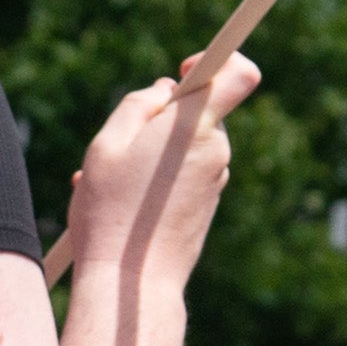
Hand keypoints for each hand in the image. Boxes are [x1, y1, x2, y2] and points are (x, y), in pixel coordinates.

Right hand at [61, 54, 264, 284]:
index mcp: (196, 128)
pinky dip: (156, 177)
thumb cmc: (112, 212)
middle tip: (120, 145)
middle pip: (199, 112)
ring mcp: (216, 180)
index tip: (188, 66)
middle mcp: (216, 152)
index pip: (239, 75)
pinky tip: (122, 202)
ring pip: (186, 145)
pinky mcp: (208, 204)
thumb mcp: (107, 146)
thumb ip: (138, 106)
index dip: (220, 61)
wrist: (133, 284)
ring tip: (112, 182)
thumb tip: (168, 89)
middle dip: (163, 117)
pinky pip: (184, 174)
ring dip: (151, 152)